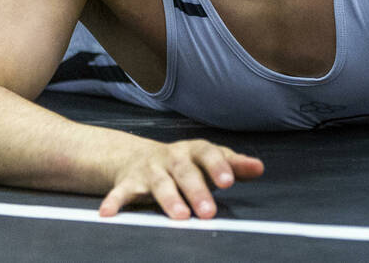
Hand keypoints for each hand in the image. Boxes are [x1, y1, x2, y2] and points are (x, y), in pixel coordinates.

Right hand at [99, 138, 264, 219]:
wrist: (136, 157)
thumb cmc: (184, 163)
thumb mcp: (208, 160)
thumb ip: (234, 164)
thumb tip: (259, 167)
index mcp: (193, 151)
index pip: (208, 153)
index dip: (218, 166)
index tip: (229, 181)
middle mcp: (171, 158)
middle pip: (184, 172)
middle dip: (197, 190)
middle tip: (208, 211)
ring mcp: (150, 170)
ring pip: (159, 183)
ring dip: (169, 199)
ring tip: (179, 216)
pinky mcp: (129, 183)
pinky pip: (120, 192)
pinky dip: (114, 202)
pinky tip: (108, 214)